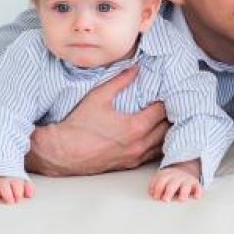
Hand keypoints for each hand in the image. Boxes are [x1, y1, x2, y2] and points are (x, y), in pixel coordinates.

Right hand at [0, 176, 33, 203]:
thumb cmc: (12, 182)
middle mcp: (2, 181)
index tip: (19, 199)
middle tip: (10, 202)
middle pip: (4, 186)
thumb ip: (28, 188)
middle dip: (7, 194)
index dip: (18, 191)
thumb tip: (30, 195)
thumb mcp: (22, 183)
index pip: (17, 184)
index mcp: (13, 180)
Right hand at [25, 66, 168, 176]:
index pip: (162, 111)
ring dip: (167, 131)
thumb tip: (136, 68)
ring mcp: (135, 157)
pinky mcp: (130, 165)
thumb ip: (120, 81)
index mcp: (135, 127)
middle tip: (171, 103)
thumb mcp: (98, 97)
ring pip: (163, 144)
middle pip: (167, 128)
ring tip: (167, 118)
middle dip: (171, 115)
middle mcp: (139, 144)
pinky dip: (158, 144)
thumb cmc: (79, 126)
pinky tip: (156, 135)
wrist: (63, 153)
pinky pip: (153, 155)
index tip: (167, 91)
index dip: (167, 99)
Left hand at [149, 160, 202, 201]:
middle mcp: (178, 177)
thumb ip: (156, 184)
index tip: (155, 196)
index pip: (161, 180)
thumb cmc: (170, 179)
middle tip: (165, 200)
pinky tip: (196, 197)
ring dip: (183, 192)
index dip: (158, 188)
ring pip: (186, 186)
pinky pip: (198, 188)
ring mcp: (187, 180)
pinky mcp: (196, 185)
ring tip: (181, 199)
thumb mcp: (162, 177)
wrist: (186, 169)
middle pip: (173, 184)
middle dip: (169, 191)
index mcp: (167, 174)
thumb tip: (151, 193)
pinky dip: (198, 192)